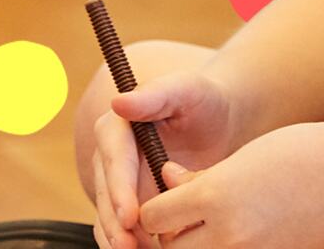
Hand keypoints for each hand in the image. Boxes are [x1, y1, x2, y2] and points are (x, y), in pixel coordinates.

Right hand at [91, 69, 238, 248]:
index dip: (120, 190)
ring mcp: (116, 182)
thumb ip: (156, 93)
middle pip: (107, 195)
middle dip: (117, 224)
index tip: (130, 216)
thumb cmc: (204, 100)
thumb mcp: (187, 89)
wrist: (216, 122)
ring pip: (108, 217)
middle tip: (130, 247)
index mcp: (116, 126)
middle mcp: (108, 156)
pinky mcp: (127, 201)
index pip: (114, 160)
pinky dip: (129, 244)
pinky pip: (121, 228)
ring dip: (118, 239)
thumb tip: (118, 101)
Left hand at [138, 122, 323, 248]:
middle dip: (172, 236)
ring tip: (216, 226)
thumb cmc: (296, 153)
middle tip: (189, 219)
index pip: (152, 218)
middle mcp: (226, 231)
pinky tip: (246, 231)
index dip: (156, 211)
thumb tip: (167, 181)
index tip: (169, 202)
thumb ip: (200, 177)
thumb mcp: (242, 157)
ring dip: (198, 246)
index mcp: (214, 194)